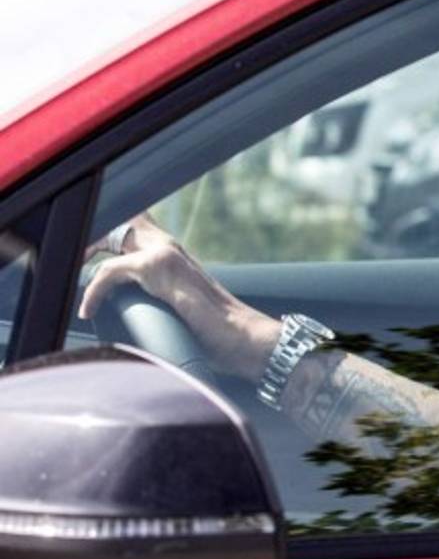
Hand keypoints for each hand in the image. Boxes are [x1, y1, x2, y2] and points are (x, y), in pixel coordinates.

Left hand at [79, 213, 280, 379]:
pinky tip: (89, 310)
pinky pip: (110, 270)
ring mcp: (165, 253)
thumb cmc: (214, 332)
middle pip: (119, 221)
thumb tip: (125, 312)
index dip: (105, 235)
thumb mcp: (178, 310)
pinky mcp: (158, 267)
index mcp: (172, 254)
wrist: (242, 337)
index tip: (85, 257)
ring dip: (87, 257)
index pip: (132, 225)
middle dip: (93, 239)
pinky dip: (94, 291)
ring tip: (79, 288)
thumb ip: (156, 298)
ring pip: (110, 238)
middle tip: (77, 264)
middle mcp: (169, 246)